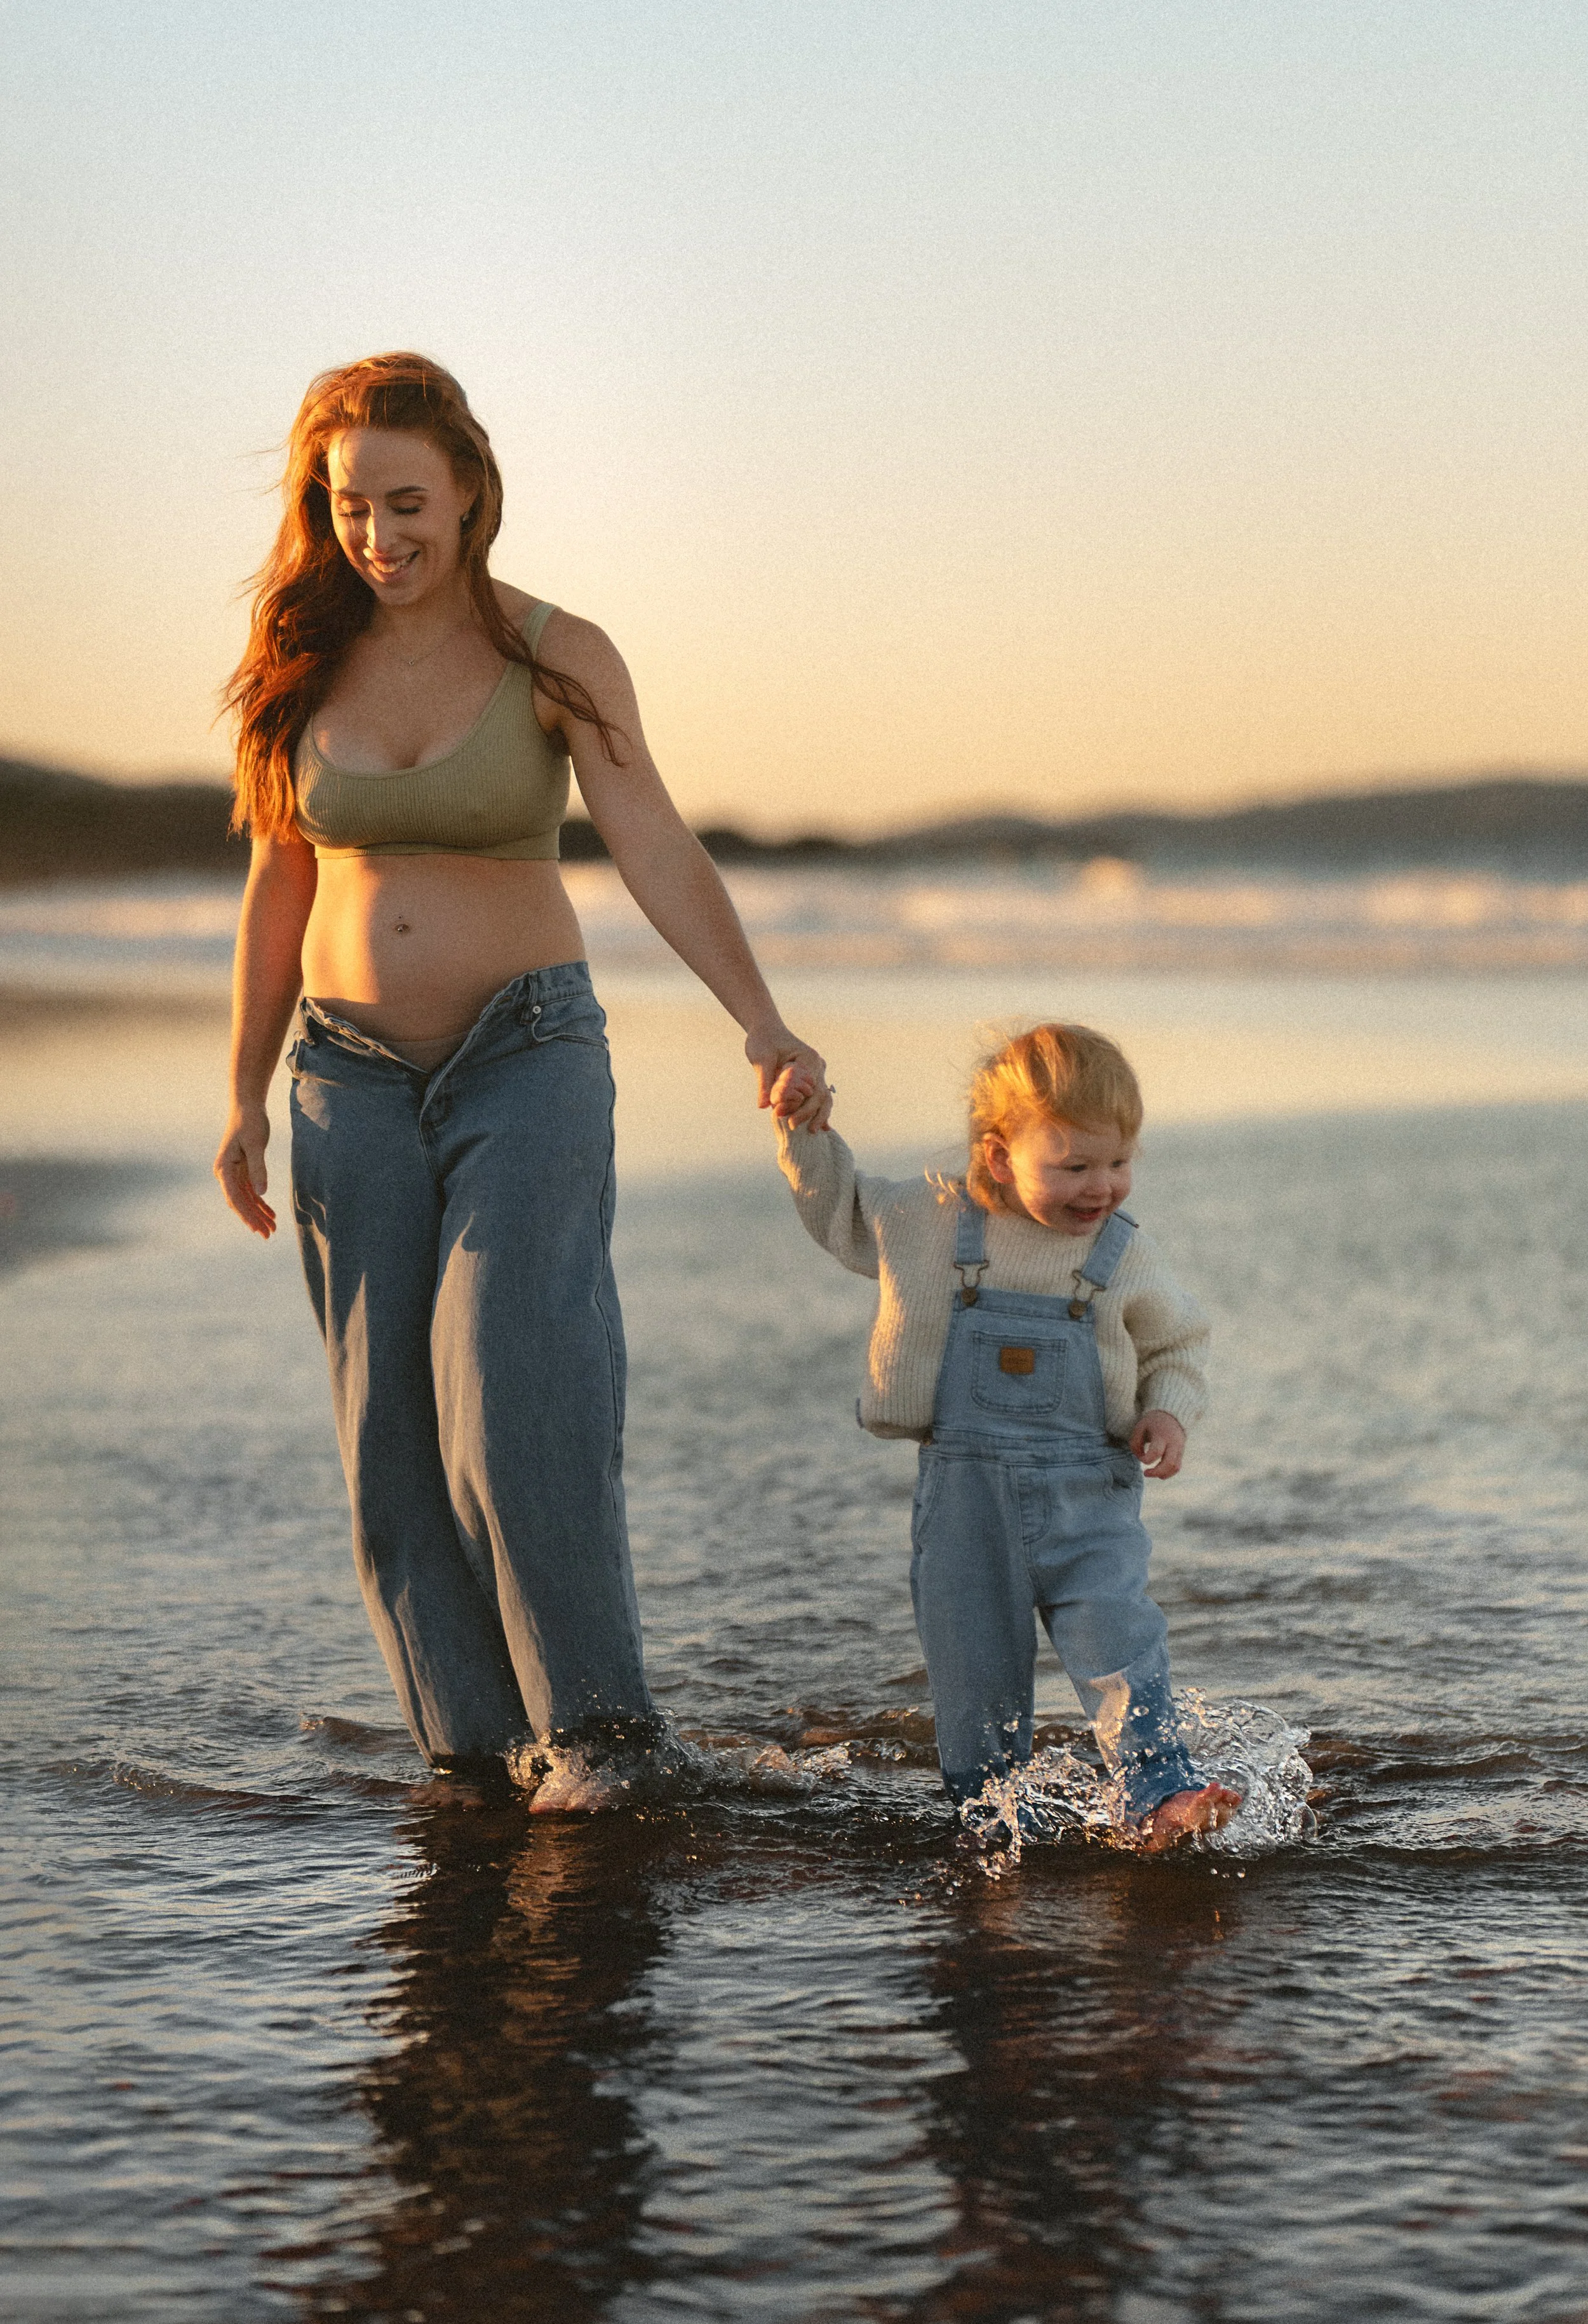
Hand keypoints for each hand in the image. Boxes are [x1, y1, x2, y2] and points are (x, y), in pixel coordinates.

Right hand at [214, 1103, 276, 1237]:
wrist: (247, 1106)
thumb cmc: (250, 1122)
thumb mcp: (256, 1145)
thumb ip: (258, 1169)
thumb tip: (261, 1193)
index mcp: (224, 1168)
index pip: (234, 1197)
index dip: (245, 1214)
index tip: (256, 1228)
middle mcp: (225, 1173)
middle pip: (239, 1202)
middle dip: (253, 1219)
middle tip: (268, 1235)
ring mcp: (233, 1173)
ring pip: (246, 1199)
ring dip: (258, 1214)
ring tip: (272, 1229)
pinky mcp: (242, 1170)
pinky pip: (251, 1191)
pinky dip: (261, 1203)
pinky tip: (271, 1214)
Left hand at [745, 1023, 832, 1129]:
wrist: (766, 1030)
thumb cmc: (763, 1041)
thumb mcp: (761, 1059)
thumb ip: (764, 1082)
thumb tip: (763, 1106)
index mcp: (808, 1058)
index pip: (808, 1085)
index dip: (796, 1102)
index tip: (779, 1113)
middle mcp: (817, 1066)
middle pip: (820, 1094)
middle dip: (808, 1112)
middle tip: (792, 1126)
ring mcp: (816, 1073)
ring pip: (824, 1098)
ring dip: (818, 1115)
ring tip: (812, 1132)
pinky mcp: (810, 1080)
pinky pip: (817, 1097)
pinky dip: (818, 1111)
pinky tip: (822, 1128)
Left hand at [1131, 1409, 1185, 1478]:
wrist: (1170, 1416)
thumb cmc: (1152, 1423)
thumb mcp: (1139, 1427)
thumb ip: (1135, 1443)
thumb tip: (1140, 1458)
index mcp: (1161, 1435)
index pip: (1156, 1452)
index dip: (1146, 1459)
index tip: (1141, 1458)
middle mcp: (1173, 1442)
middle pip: (1169, 1463)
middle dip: (1156, 1472)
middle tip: (1145, 1473)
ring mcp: (1179, 1448)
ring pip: (1175, 1467)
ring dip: (1163, 1474)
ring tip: (1152, 1473)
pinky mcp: (1181, 1453)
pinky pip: (1177, 1467)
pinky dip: (1168, 1473)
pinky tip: (1159, 1472)